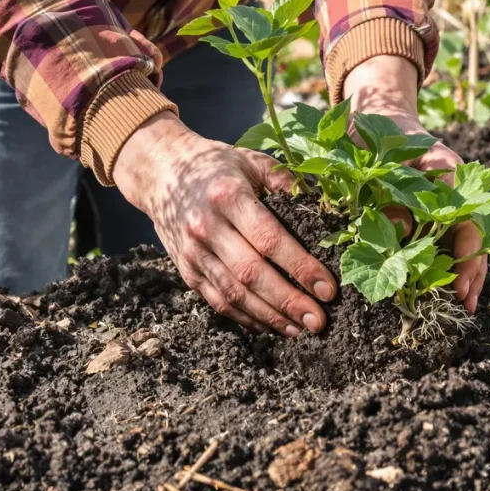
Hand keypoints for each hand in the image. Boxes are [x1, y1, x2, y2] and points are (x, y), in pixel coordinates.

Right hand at [113, 111, 336, 336]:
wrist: (161, 172)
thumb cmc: (217, 165)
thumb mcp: (252, 161)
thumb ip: (286, 182)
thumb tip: (323, 207)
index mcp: (228, 197)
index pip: (269, 239)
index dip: (301, 267)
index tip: (328, 288)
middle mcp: (207, 227)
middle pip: (251, 274)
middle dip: (288, 301)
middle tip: (318, 321)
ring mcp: (194, 253)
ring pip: (234, 294)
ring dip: (269, 316)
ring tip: (300, 329)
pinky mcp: (187, 270)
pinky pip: (217, 300)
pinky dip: (245, 318)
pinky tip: (270, 326)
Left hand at [344, 55, 486, 313]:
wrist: (377, 109)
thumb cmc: (375, 130)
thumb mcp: (376, 158)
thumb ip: (390, 192)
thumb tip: (401, 232)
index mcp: (446, 168)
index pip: (465, 216)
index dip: (464, 250)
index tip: (456, 280)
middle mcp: (455, 183)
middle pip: (475, 231)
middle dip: (472, 269)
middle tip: (465, 304)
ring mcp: (449, 194)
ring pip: (468, 237)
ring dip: (467, 270)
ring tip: (463, 303)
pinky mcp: (437, 204)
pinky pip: (451, 235)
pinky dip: (451, 260)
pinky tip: (448, 285)